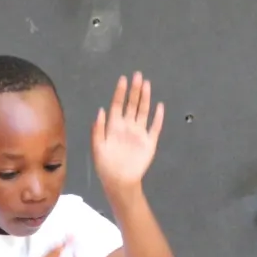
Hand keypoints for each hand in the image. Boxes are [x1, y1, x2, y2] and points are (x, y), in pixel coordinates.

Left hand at [90, 73, 163, 194]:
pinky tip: (159, 106)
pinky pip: (155, 127)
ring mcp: (139, 133)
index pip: (117, 105)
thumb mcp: (97, 147)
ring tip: (147, 84)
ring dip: (145, 98)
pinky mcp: (149, 142)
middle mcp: (127, 126)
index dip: (120, 92)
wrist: (119, 181)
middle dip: (134, 90)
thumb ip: (98, 129)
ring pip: (143, 111)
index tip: (123, 79)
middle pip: (132, 104)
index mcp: (113, 126)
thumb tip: (101, 110)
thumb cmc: (106, 165)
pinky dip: (158, 117)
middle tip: (138, 75)